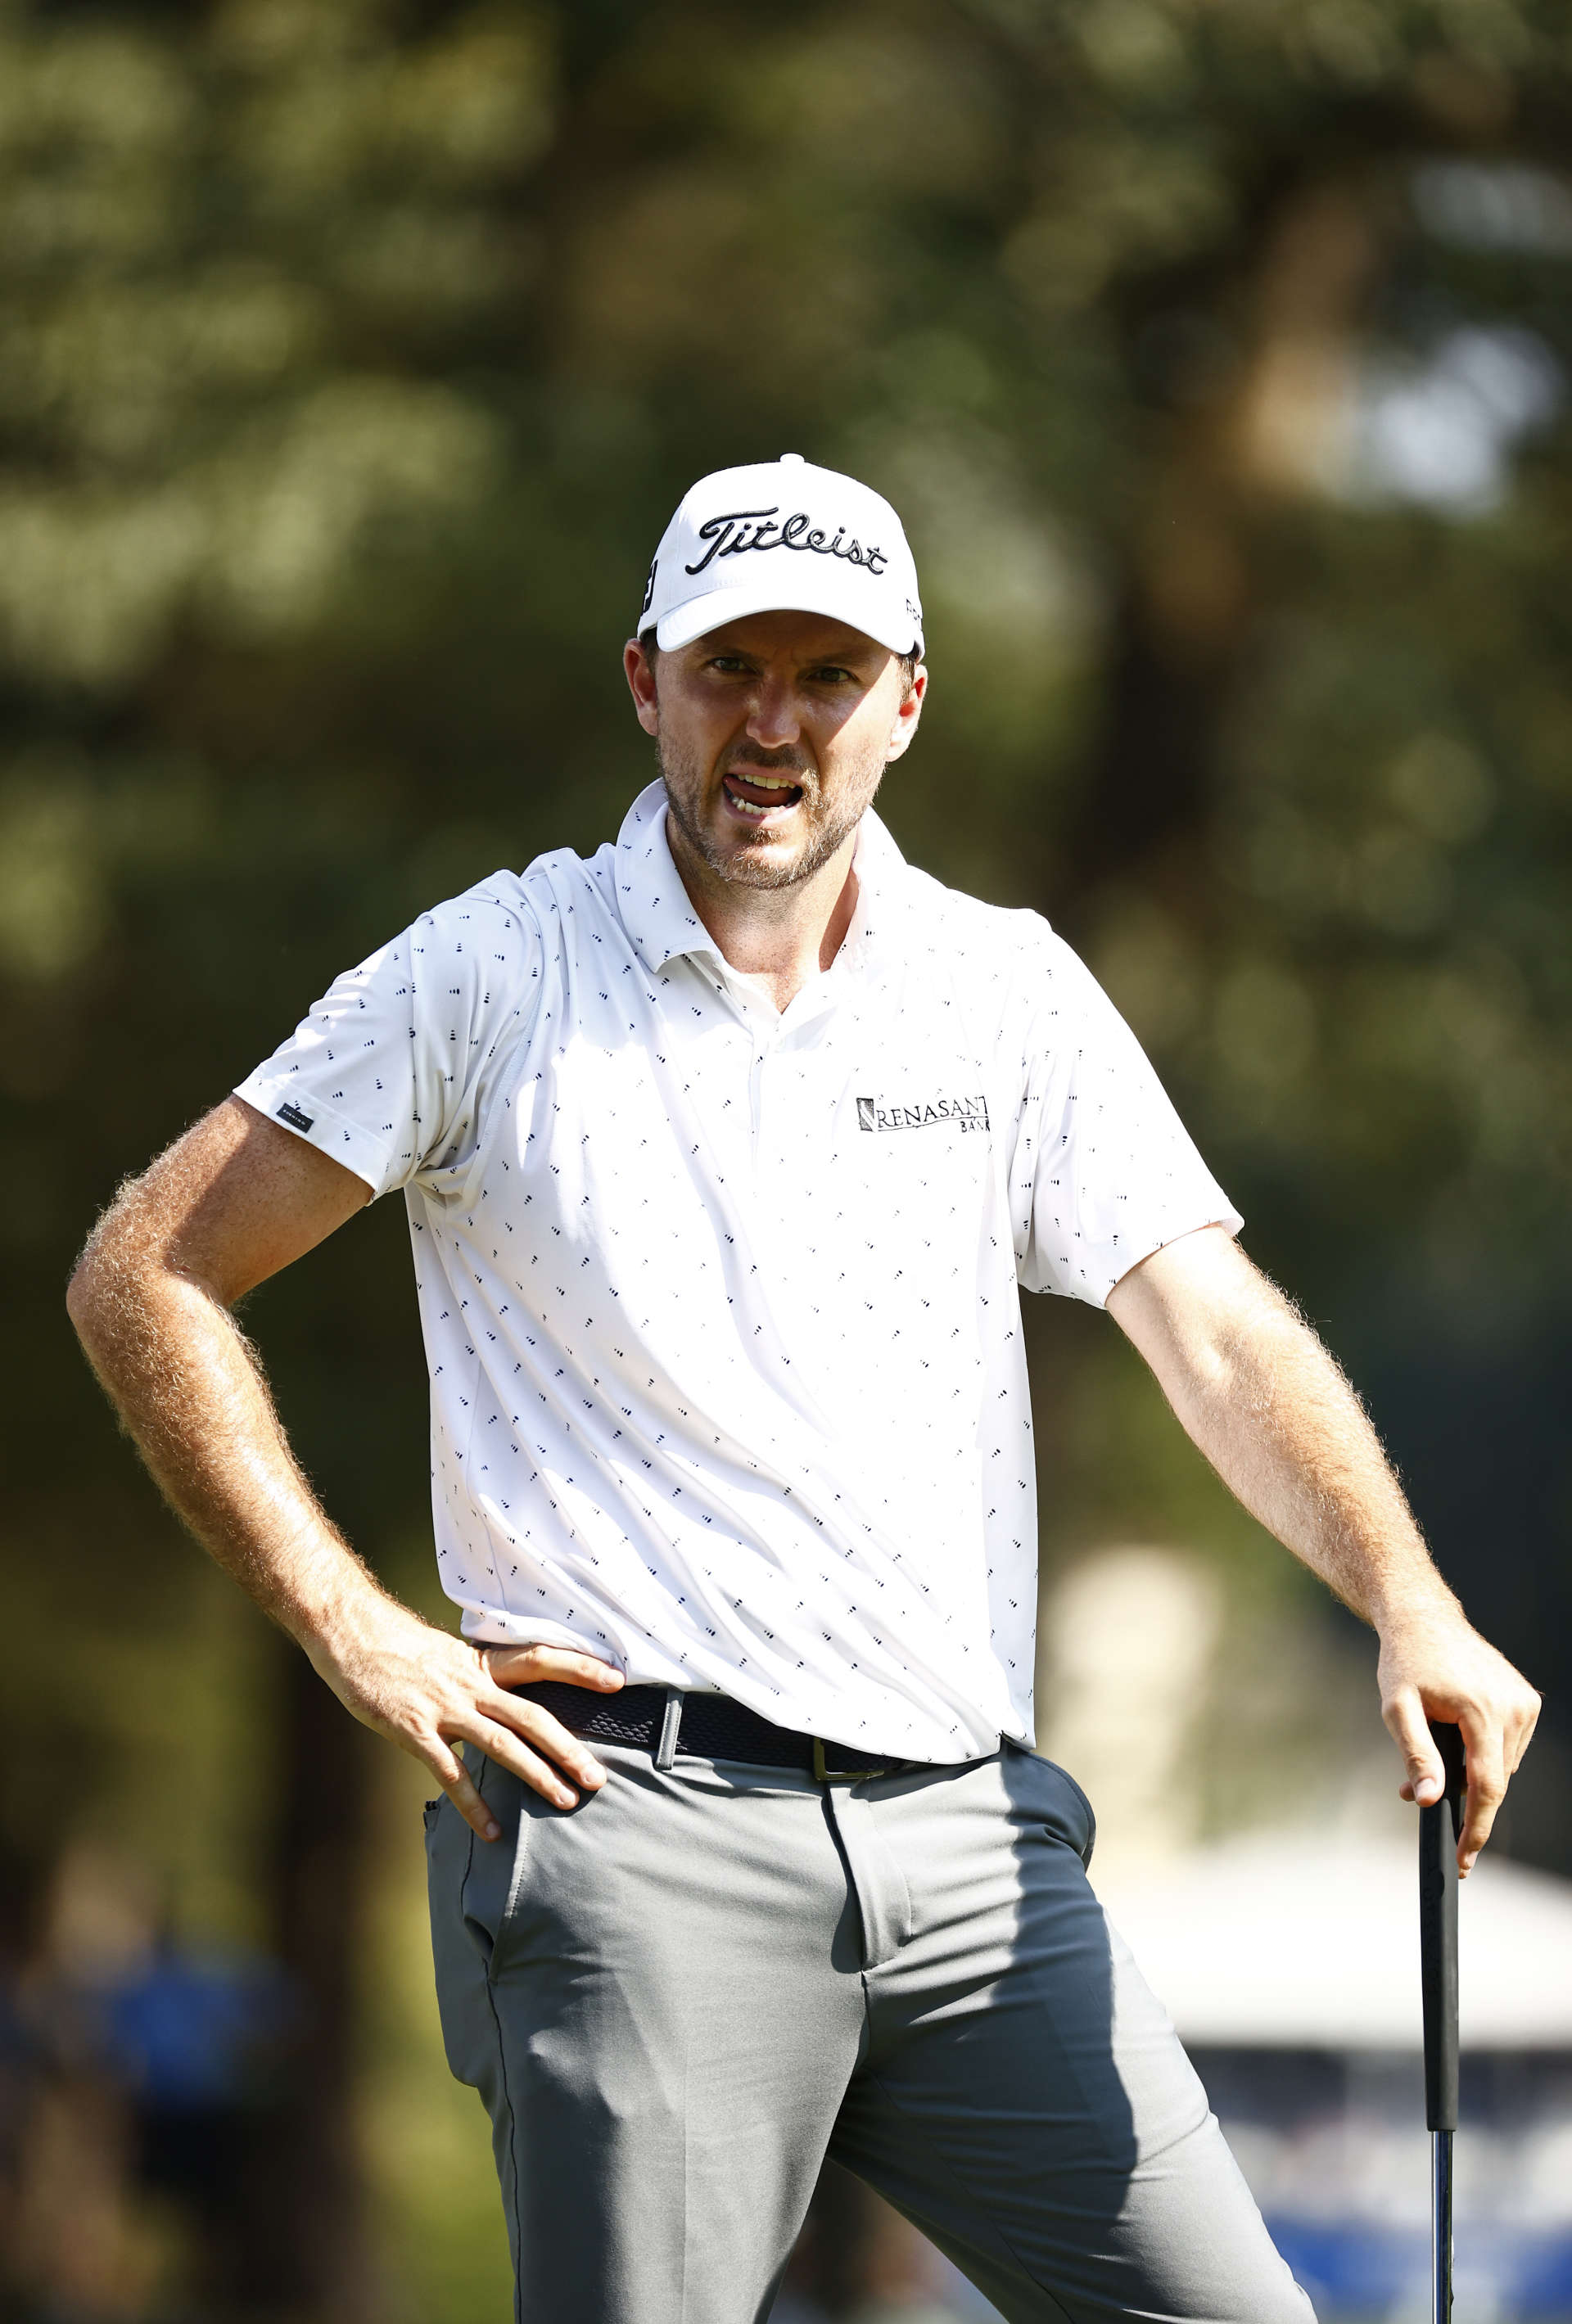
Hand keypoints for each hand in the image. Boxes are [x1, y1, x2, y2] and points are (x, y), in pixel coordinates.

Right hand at [308, 1596, 624, 1838]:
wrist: (350, 1633)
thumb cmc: (395, 1644)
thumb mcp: (445, 1653)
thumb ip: (474, 1675)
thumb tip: (499, 1694)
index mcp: (479, 1663)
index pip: (540, 1659)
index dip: (579, 1669)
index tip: (617, 1681)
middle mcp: (470, 1684)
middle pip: (532, 1715)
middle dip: (568, 1748)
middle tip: (598, 1777)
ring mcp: (444, 1709)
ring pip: (502, 1745)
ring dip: (537, 1775)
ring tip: (566, 1801)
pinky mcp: (415, 1732)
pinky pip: (451, 1775)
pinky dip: (475, 1806)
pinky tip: (493, 1831)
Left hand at [1377, 1595, 1538, 1874]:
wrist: (1424, 1619)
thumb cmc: (1406, 1661)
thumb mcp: (1397, 1709)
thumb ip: (1415, 1757)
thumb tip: (1429, 1801)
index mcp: (1482, 1710)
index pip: (1488, 1786)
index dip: (1476, 1827)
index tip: (1464, 1858)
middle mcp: (1513, 1707)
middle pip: (1493, 1779)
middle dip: (1459, 1797)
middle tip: (1415, 1795)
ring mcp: (1524, 1703)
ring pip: (1501, 1766)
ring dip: (1470, 1773)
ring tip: (1429, 1759)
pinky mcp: (1526, 1699)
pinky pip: (1506, 1746)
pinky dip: (1482, 1753)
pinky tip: (1455, 1740)